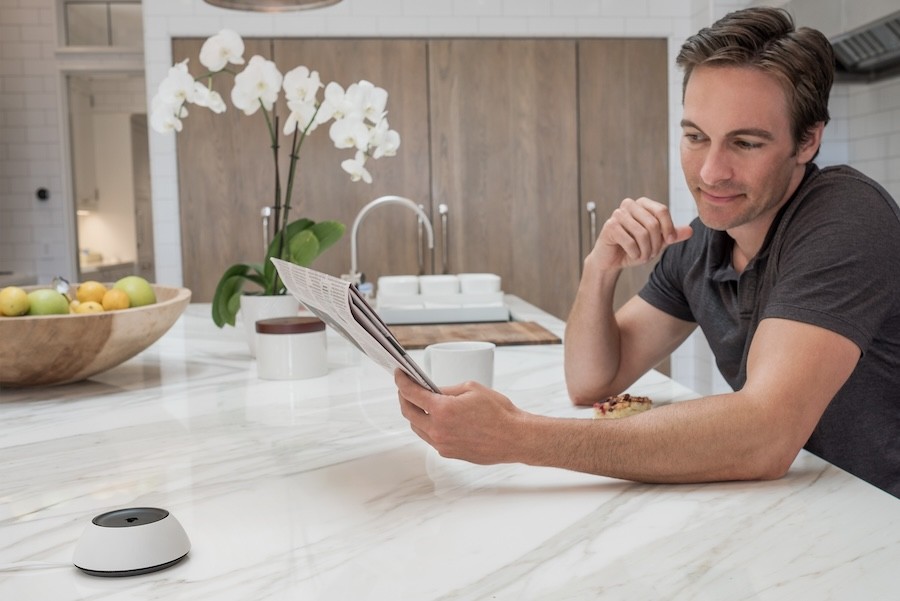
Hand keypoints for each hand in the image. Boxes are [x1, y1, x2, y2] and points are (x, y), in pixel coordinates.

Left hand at [395, 369, 524, 463]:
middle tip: (406, 388)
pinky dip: (427, 426)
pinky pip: (430, 438)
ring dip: (415, 414)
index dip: (402, 382)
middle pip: (408, 413)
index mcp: (442, 410)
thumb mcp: (471, 389)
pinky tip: (435, 418)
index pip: (411, 394)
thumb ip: (446, 390)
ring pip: (417, 427)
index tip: (399, 375)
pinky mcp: (448, 453)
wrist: (514, 437)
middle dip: (404, 398)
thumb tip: (431, 390)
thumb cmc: (499, 412)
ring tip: (420, 402)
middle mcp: (438, 429)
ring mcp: (442, 444)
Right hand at [590, 197, 692, 270]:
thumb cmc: (634, 248)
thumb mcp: (657, 242)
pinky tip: (631, 255)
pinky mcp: (609, 226)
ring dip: (645, 251)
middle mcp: (629, 205)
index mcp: (642, 204)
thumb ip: (672, 235)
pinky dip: (634, 253)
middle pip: (652, 223)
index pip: (662, 210)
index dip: (669, 227)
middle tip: (652, 254)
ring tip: (642, 256)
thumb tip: (690, 230)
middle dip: (656, 244)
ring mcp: (617, 214)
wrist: (612, 260)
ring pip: (642, 233)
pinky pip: (629, 242)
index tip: (670, 240)